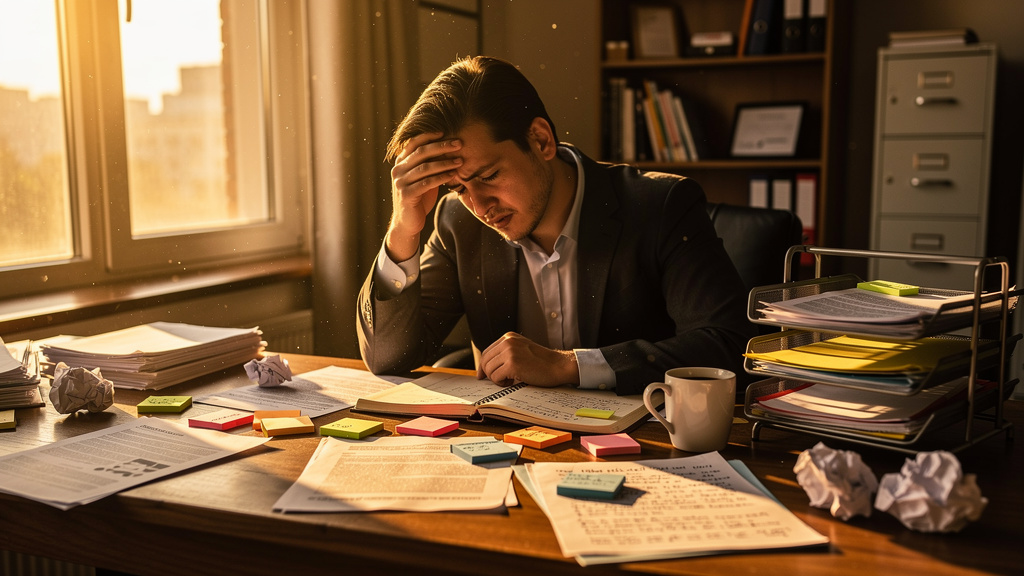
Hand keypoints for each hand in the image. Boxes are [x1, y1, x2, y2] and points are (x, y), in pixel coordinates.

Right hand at [385, 132, 462, 261]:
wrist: (407, 222)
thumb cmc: (419, 197)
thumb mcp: (422, 178)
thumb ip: (429, 164)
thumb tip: (448, 149)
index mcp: (400, 163)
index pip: (413, 143)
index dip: (428, 136)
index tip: (445, 132)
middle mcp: (398, 170)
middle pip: (421, 152)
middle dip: (441, 146)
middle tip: (459, 143)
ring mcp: (400, 182)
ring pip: (425, 167)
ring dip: (445, 163)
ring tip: (460, 161)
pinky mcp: (406, 195)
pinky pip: (426, 183)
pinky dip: (441, 177)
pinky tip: (453, 174)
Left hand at [477, 332, 579, 387]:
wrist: (558, 366)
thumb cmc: (541, 362)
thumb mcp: (521, 350)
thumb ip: (505, 354)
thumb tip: (484, 368)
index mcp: (508, 337)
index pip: (487, 352)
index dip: (483, 366)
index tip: (482, 375)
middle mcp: (507, 342)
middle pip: (485, 361)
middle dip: (490, 374)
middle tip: (502, 380)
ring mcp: (510, 352)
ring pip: (489, 370)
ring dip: (497, 379)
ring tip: (511, 380)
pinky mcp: (512, 364)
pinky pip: (496, 378)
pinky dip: (502, 383)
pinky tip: (513, 382)